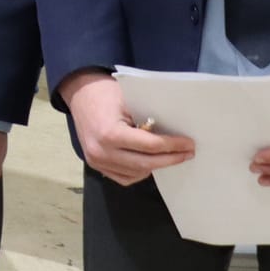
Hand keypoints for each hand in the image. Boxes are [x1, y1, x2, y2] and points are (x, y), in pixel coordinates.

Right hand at [60, 70, 195, 185]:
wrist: (80, 94)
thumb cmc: (107, 93)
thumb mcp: (130, 100)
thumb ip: (148, 120)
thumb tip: (175, 134)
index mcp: (110, 134)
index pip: (150, 146)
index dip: (173, 146)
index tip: (189, 144)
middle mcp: (101, 152)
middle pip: (146, 164)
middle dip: (170, 159)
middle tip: (187, 153)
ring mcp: (96, 161)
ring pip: (136, 173)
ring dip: (155, 165)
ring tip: (169, 155)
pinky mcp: (95, 165)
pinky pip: (124, 177)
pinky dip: (140, 172)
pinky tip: (148, 161)